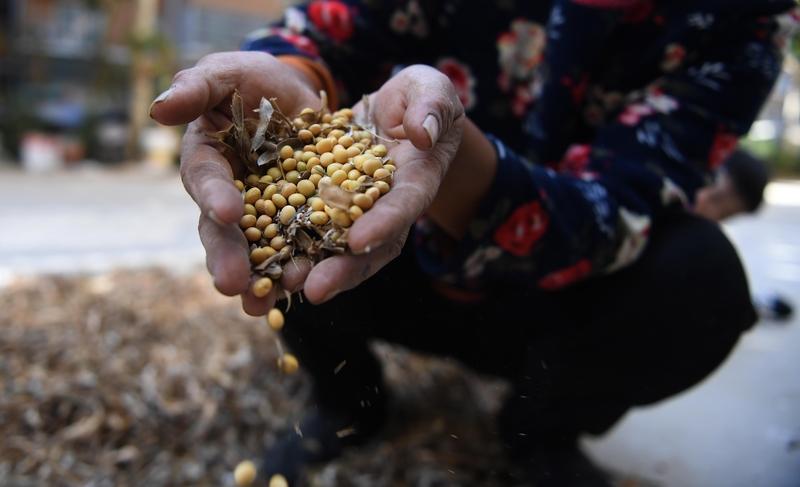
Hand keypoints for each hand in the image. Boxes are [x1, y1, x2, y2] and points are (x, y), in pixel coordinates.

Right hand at [150, 51, 321, 313]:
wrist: (299, 98)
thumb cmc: (252, 82)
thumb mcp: (226, 73)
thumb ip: (196, 87)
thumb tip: (158, 109)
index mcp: (208, 161)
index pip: (207, 180)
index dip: (215, 196)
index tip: (227, 211)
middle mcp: (231, 196)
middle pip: (225, 231)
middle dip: (228, 257)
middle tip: (232, 285)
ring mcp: (264, 214)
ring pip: (257, 251)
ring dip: (259, 280)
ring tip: (261, 307)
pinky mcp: (298, 221)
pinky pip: (298, 248)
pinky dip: (299, 269)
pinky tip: (303, 291)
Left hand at [301, 65, 464, 303]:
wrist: (392, 112)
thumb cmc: (417, 97)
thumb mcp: (429, 90)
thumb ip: (430, 108)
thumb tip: (420, 136)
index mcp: (416, 179)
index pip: (404, 204)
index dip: (384, 224)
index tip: (359, 241)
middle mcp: (386, 207)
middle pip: (370, 245)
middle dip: (343, 269)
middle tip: (315, 290)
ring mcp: (356, 213)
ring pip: (336, 249)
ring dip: (310, 272)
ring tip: (280, 290)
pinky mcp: (327, 208)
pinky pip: (309, 233)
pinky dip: (287, 251)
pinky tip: (261, 270)